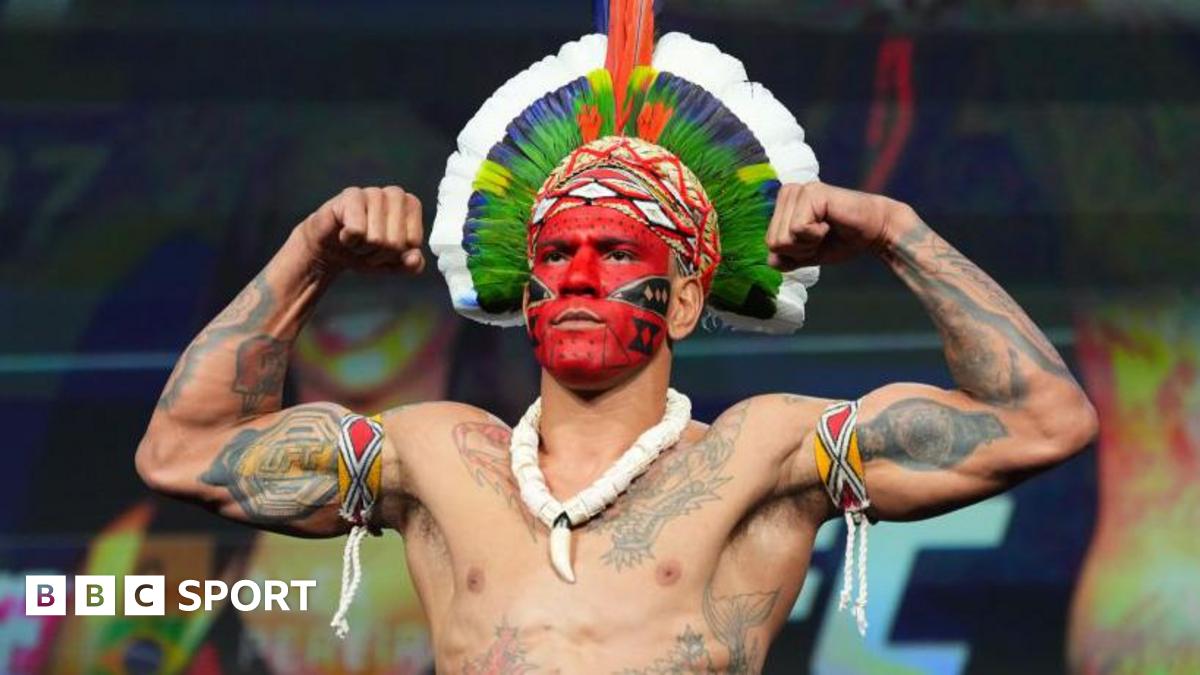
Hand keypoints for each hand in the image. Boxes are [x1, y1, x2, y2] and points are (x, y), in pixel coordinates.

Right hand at [299, 186, 425, 273]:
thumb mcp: (393, 265)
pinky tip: (344, 233)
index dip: (396, 254)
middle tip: (367, 246)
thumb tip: (415, 258)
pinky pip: (357, 230)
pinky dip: (349, 241)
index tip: (385, 249)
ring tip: (356, 240)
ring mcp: (373, 192)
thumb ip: (412, 266)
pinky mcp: (350, 196)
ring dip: (363, 248)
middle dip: (379, 254)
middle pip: (395, 242)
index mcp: (411, 205)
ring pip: (376, 239)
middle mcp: (395, 194)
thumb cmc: (366, 251)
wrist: (330, 249)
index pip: (413, 242)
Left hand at [765, 182, 915, 270]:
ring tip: (826, 229)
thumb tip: (770, 261)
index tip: (816, 241)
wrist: (875, 232)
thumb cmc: (841, 240)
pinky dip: (815, 235)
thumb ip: (785, 258)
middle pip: (773, 241)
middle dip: (800, 249)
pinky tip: (829, 224)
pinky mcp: (811, 193)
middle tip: (822, 236)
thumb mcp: (807, 254)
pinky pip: (798, 229)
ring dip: (808, 243)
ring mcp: (799, 191)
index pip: (769, 243)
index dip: (794, 253)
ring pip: (783, 237)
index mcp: (783, 205)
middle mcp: (788, 193)